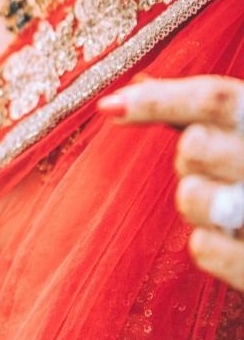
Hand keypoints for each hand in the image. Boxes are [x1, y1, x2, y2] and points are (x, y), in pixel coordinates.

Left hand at [98, 75, 243, 289]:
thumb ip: (204, 112)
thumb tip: (132, 90)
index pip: (216, 98)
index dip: (158, 100)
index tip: (109, 106)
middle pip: (195, 146)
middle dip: (187, 158)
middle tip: (213, 171)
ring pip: (192, 197)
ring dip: (194, 202)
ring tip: (225, 207)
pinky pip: (202, 249)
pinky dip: (206, 245)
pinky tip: (231, 240)